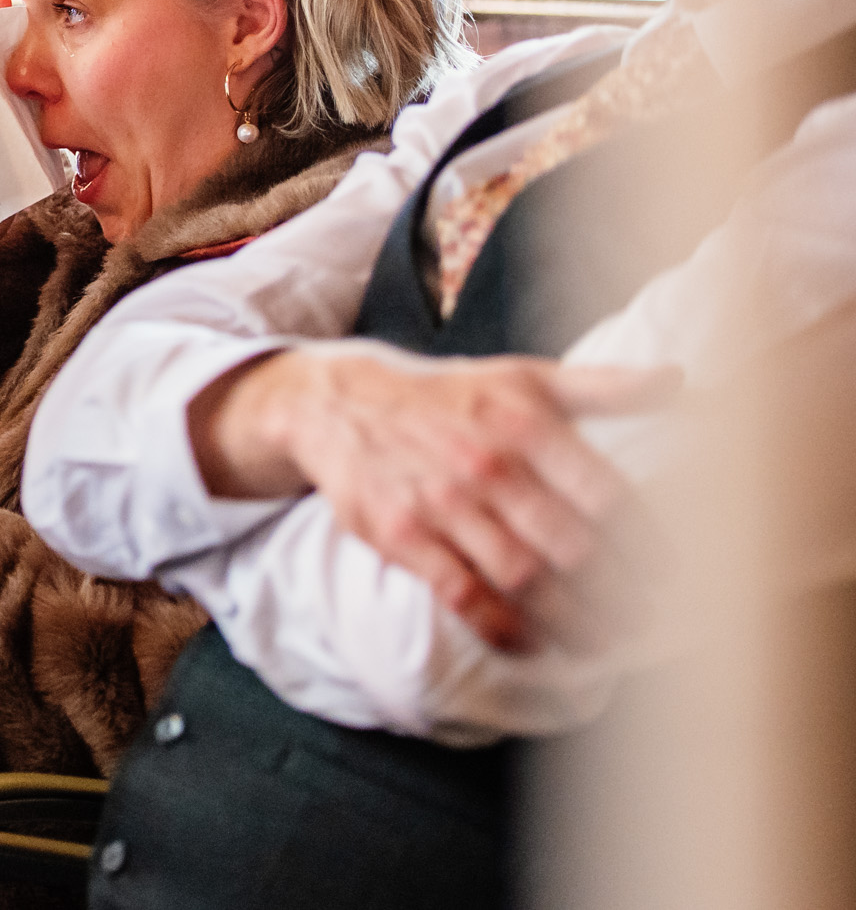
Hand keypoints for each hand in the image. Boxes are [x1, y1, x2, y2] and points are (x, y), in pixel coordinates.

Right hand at [199, 340, 677, 649]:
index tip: (665, 573)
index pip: (605, 493)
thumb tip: (678, 378)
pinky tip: (528, 643)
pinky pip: (461, 594)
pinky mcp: (402, 535)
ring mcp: (441, 503)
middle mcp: (487, 463)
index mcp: (525, 423)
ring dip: (570, 621)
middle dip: (616, 594)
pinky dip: (500, 627)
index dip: (644, 541)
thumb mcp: (523, 376)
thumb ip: (603, 386)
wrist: (340, 403)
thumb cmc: (448, 395)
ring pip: (522, 577)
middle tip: (640, 619)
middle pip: (571, 546)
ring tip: (599, 641)